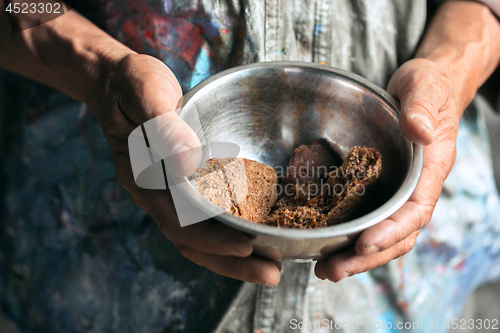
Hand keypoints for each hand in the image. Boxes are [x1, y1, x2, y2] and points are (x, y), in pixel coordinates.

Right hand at [89, 53, 281, 285]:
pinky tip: (259, 234)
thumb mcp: (145, 94)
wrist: (120, 84)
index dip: (213, 240)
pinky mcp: (187, 183)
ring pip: (203, 235)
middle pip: (194, 242)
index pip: (179, 223)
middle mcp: (159, 194)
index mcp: (145, 181)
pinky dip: (232, 230)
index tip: (247, 248)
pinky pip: (209, 216)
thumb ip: (164, 127)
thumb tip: (188, 163)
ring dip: (235, 255)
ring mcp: (172, 192)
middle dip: (232, 262)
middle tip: (272, 275)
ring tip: (273, 265)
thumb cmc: (132, 86)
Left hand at [314, 58, 459, 281]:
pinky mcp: (377, 188)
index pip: (415, 211)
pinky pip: (365, 218)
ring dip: (353, 256)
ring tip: (323, 269)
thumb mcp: (426, 87)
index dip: (391, 231)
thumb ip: (422, 107)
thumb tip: (418, 131)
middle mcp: (413, 188)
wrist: (422, 90)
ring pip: (380, 234)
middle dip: (365, 257)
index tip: (364, 243)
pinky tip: (324, 245)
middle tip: (331, 270)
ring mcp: (395, 192)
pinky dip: (347, 236)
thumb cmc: (427, 88)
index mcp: (430, 170)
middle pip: (396, 236)